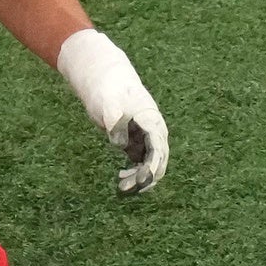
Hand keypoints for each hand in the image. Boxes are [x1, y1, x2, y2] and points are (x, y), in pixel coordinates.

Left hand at [56, 29, 169, 195]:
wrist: (106, 76)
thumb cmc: (109, 87)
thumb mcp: (109, 102)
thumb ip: (115, 120)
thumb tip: (119, 144)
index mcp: (152, 121)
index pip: (158, 149)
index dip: (152, 167)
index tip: (142, 181)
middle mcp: (154, 131)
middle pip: (158, 160)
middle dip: (145, 178)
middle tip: (124, 188)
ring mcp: (147, 136)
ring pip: (151, 163)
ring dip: (140, 178)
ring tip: (121, 186)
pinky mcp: (137, 140)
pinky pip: (142, 161)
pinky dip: (135, 171)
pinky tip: (121, 176)